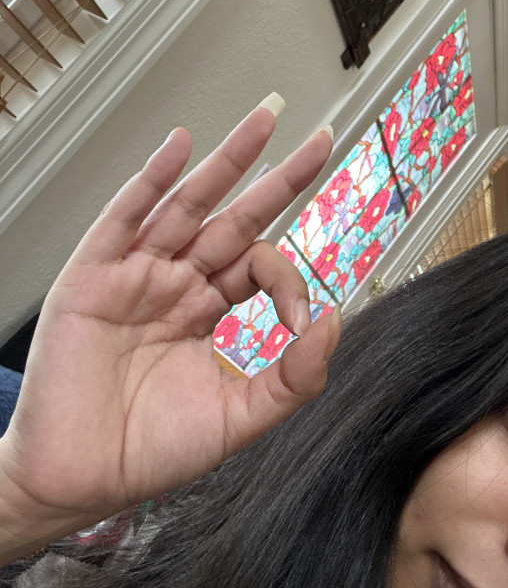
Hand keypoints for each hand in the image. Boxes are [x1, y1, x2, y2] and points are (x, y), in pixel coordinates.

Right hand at [0, 96, 339, 560]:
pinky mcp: (93, 276)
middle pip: (233, 216)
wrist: (78, 481)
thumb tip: (333, 322)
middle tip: (316, 141)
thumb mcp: (237, 417)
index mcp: (204, 309)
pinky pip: (124, 218)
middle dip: (275, 178)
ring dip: (226, 161)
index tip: (301, 316)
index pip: (257, 265)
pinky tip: (179, 146)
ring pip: (187, 204)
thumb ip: (292, 377)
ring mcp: (135, 274)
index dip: (288, 279)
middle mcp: (174, 283)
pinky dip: (150, 181)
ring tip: (263, 121)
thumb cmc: (148, 451)